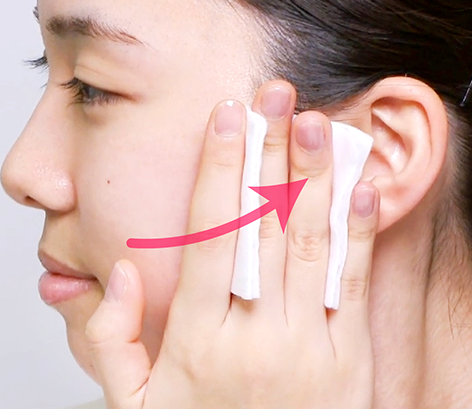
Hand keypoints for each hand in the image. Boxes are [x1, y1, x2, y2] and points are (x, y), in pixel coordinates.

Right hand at [84, 80, 378, 408]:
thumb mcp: (133, 408)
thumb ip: (109, 342)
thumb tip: (115, 270)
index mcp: (195, 341)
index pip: (209, 233)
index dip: (219, 168)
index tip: (227, 115)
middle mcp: (252, 337)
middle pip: (260, 225)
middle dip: (269, 152)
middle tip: (276, 93)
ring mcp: (307, 349)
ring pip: (309, 244)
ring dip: (314, 178)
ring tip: (318, 122)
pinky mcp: (351, 361)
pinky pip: (355, 285)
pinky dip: (359, 232)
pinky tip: (362, 186)